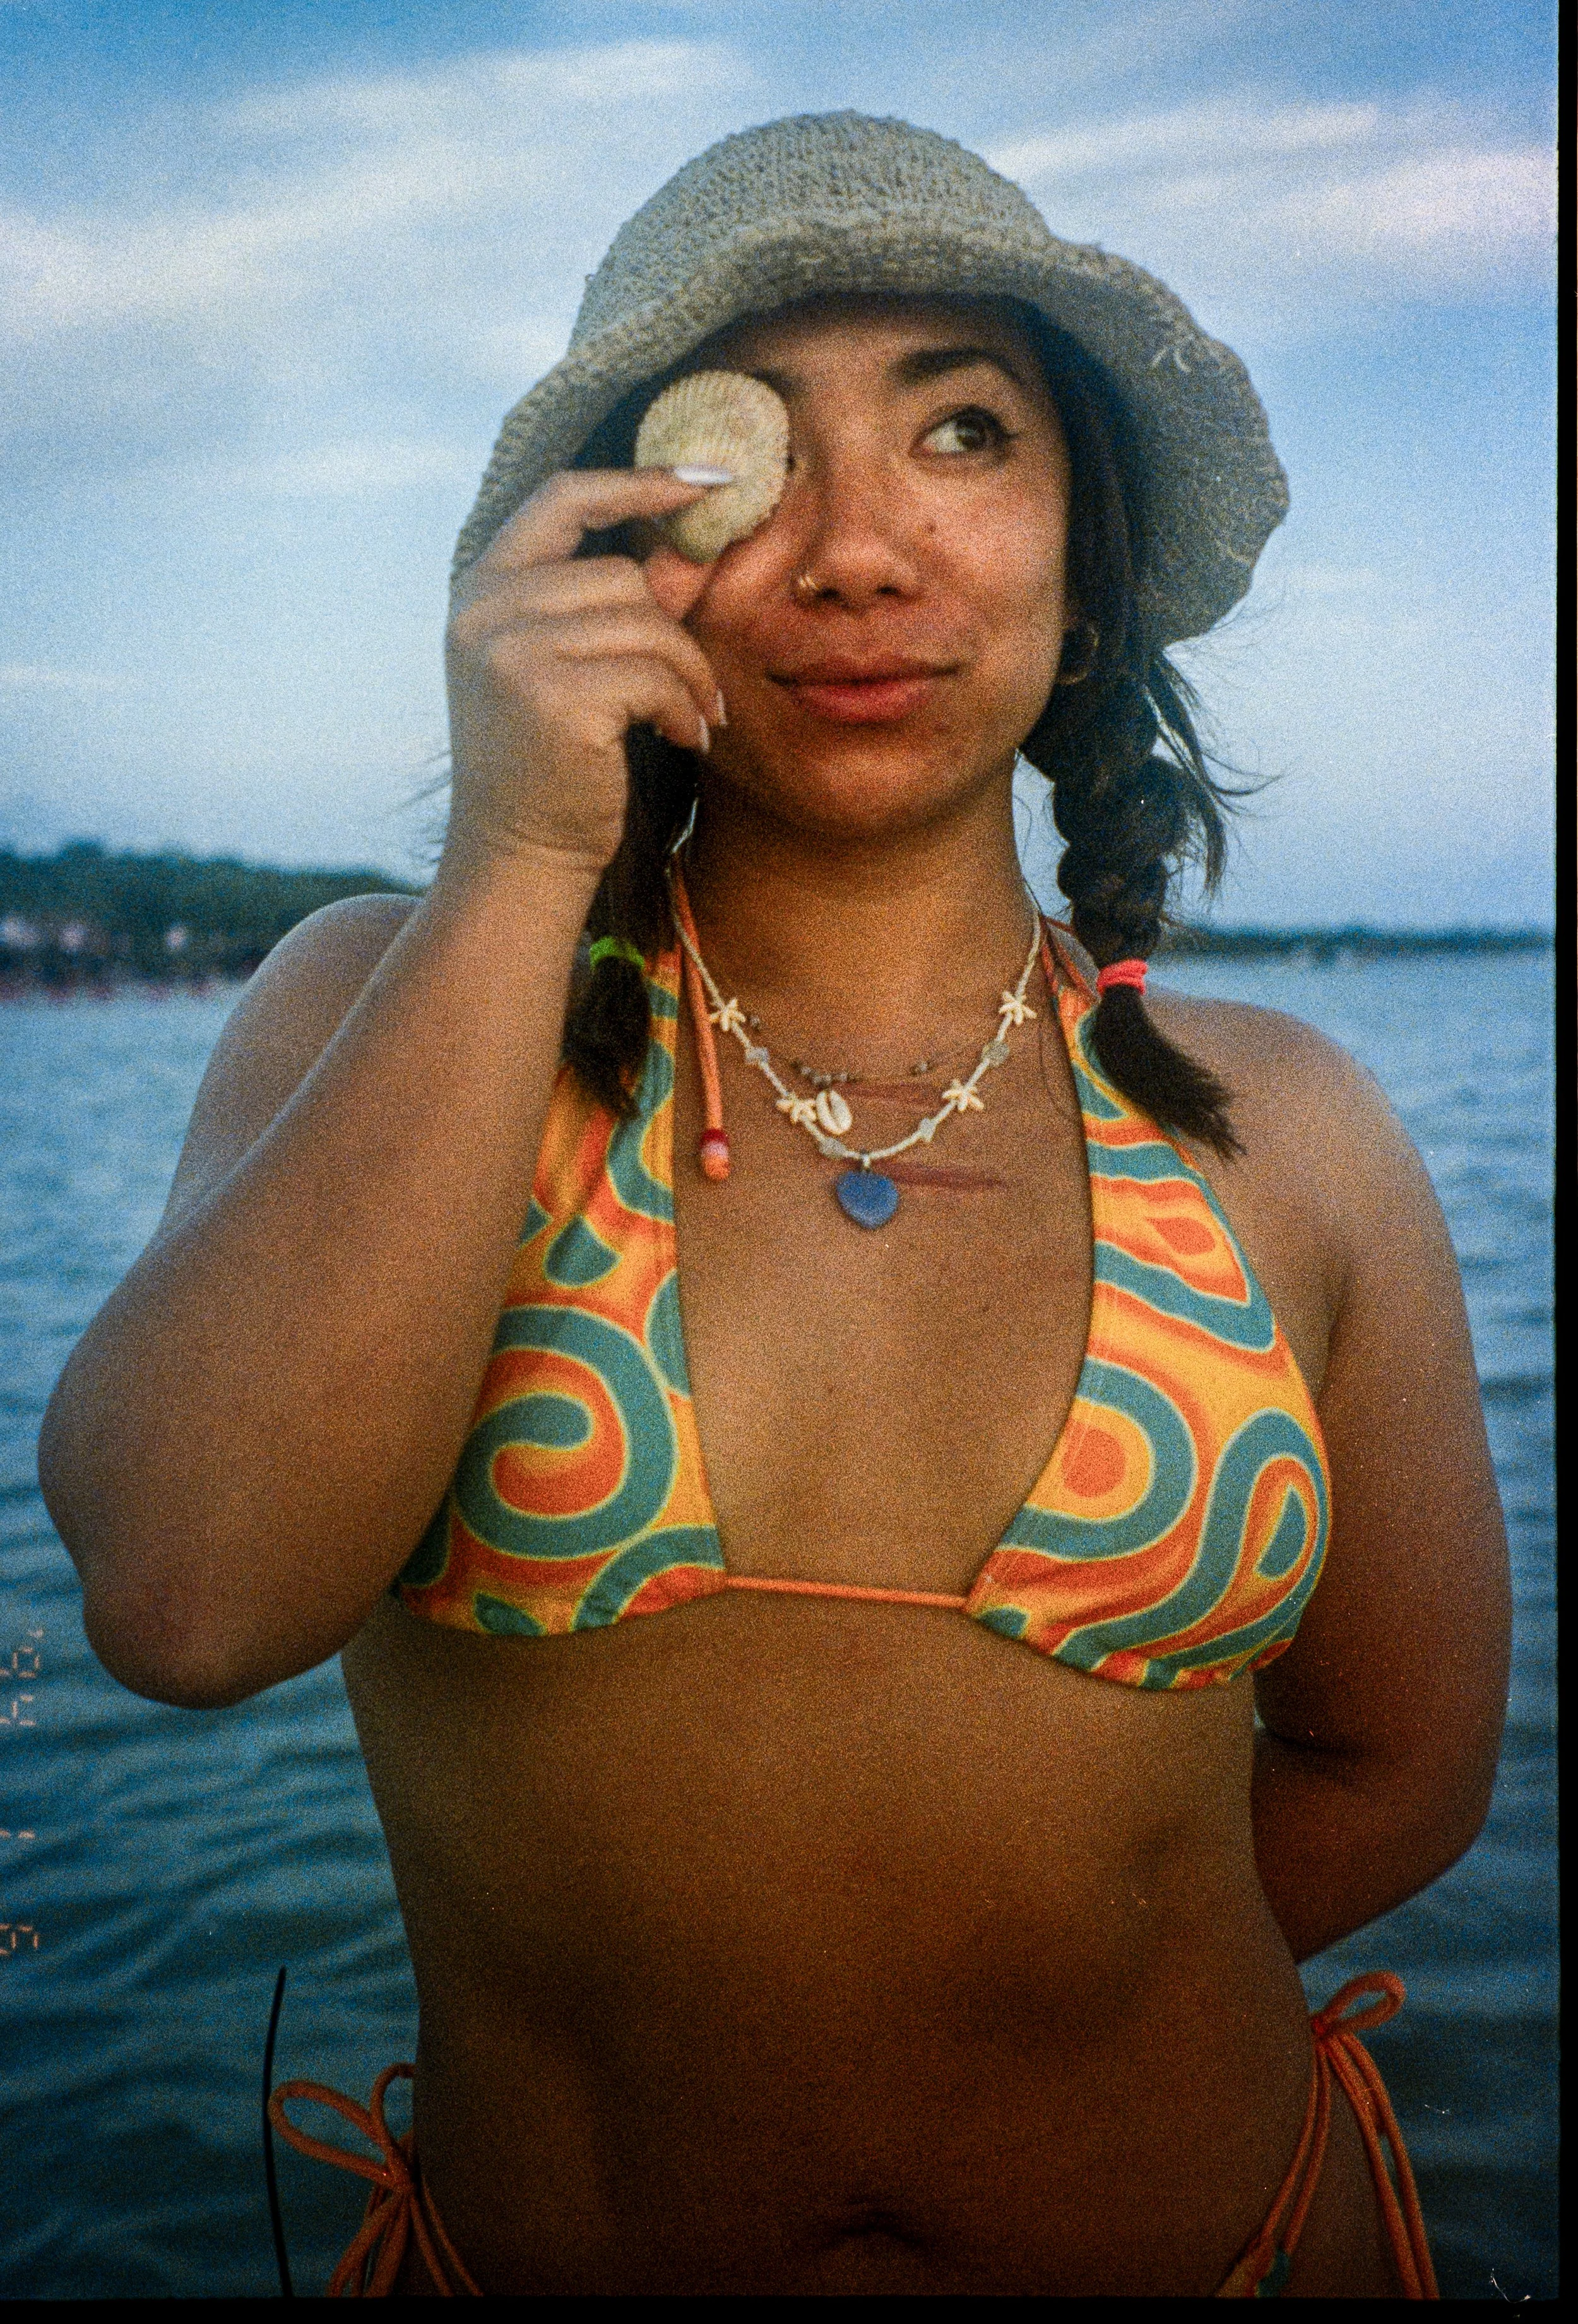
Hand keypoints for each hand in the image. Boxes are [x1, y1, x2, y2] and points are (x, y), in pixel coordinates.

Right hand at [442, 469, 723, 877]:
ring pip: (647, 624)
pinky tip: (684, 739)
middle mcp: (485, 610)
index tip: (711, 480)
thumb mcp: (549, 664)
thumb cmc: (552, 762)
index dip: (639, 481)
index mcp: (480, 587)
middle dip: (675, 632)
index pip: (564, 497)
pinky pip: (655, 674)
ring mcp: (512, 652)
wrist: (520, 855)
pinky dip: (684, 708)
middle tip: (696, 688)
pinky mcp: (552, 697)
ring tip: (692, 718)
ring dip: (687, 676)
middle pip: (621, 576)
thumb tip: (679, 548)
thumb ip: (585, 601)